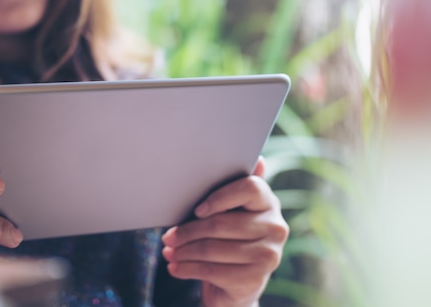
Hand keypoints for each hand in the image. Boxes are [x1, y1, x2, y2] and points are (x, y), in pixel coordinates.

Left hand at [161, 157, 287, 306]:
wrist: (238, 284)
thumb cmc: (228, 238)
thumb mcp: (230, 212)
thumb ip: (234, 189)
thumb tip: (257, 158)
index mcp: (269, 203)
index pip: (250, 188)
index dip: (220, 197)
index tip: (197, 209)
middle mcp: (275, 228)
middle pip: (223, 222)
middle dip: (188, 231)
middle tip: (168, 236)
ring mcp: (268, 256)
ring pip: (213, 248)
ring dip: (184, 251)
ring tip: (168, 250)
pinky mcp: (255, 280)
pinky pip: (212, 270)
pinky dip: (187, 268)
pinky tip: (175, 267)